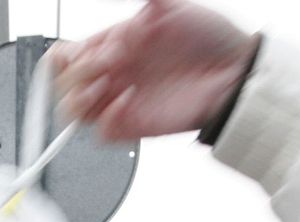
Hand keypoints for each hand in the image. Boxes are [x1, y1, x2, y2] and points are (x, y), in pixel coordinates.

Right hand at [51, 0, 257, 140]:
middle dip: (76, 73)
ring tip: (102, 86)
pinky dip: (105, 118)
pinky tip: (126, 101)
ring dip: (78, 99)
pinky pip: (101, 132)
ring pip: (73, 110)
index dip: (68, 53)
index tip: (88, 49)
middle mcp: (113, 73)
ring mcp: (119, 100)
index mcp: (114, 44)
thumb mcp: (175, 6)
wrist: (236, 74)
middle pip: (64, 83)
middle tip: (104, 64)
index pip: (68, 53)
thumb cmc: (212, 41)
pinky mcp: (131, 125)